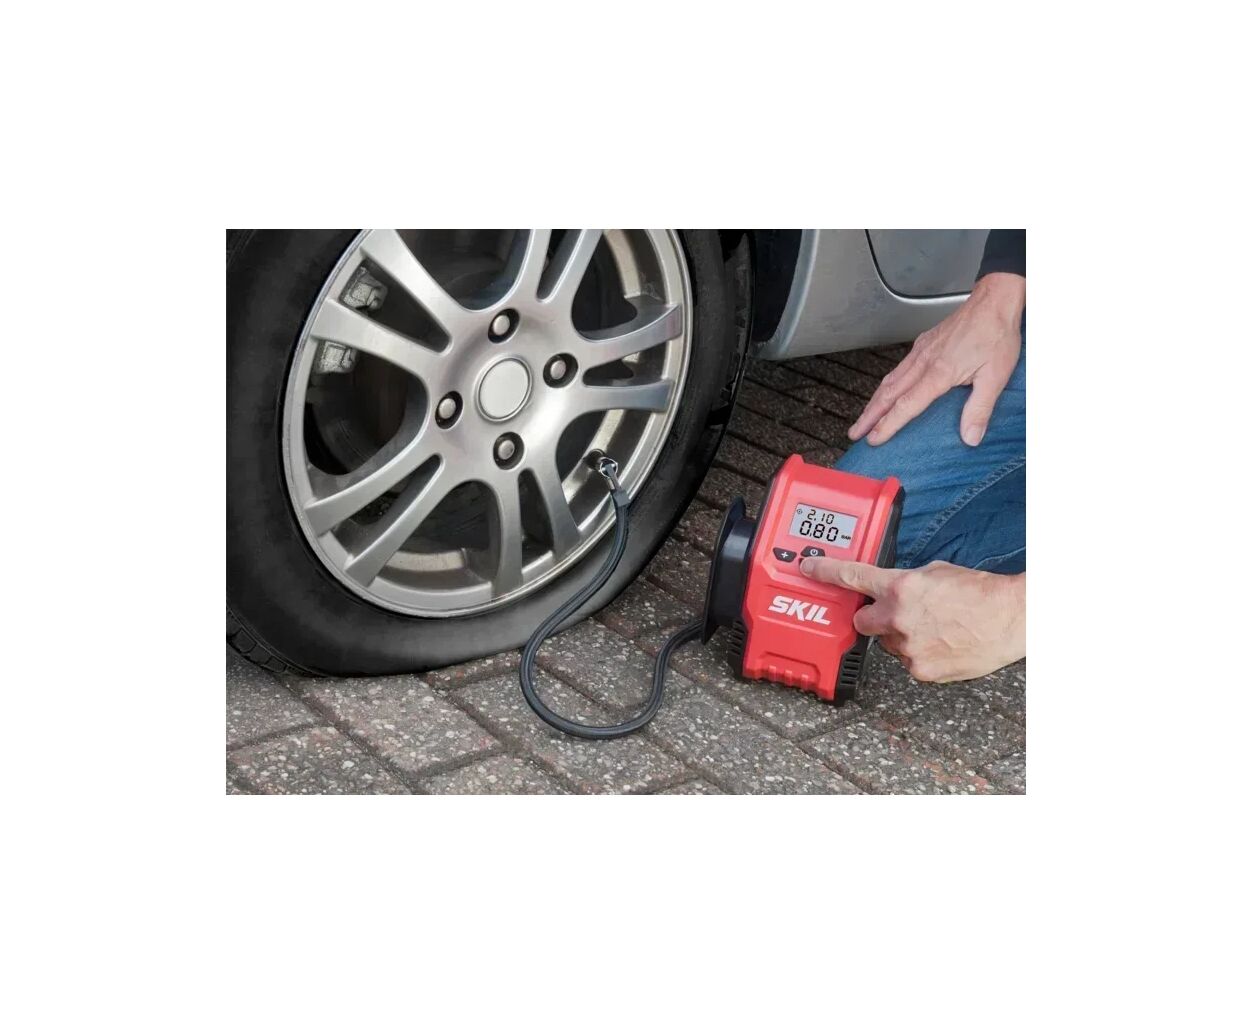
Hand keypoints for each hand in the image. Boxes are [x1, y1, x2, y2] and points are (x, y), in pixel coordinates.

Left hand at [799, 557, 1024, 681]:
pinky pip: (907, 661)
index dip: (824, 572)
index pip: (851, 577)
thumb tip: (891, 586)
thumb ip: (906, 580)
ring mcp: (907, 646)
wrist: (1010, 619)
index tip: (807, 568)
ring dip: (901, 637)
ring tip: (934, 628)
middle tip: (895, 614)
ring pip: (888, 643)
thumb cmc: (980, 592)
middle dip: (872, 618)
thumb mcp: (936, 572)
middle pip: (862, 622)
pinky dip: (918, 654)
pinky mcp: (920, 670)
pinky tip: (941, 643)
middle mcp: (898, 617)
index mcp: (900, 587)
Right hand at [848, 272, 1024, 446]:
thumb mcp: (995, 376)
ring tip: (864, 417)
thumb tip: (970, 437)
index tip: (874, 439)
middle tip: (856, 433)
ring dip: (874, 402)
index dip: (888, 424)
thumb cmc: (995, 334)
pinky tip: (886, 391)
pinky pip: (898, 369)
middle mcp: (924, 361)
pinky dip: (886, 385)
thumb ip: (980, 408)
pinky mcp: (923, 344)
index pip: (906, 405)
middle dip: (869, 416)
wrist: (994, 301)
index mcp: (940, 372)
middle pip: (888, 394)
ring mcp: (921, 351)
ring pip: (890, 380)